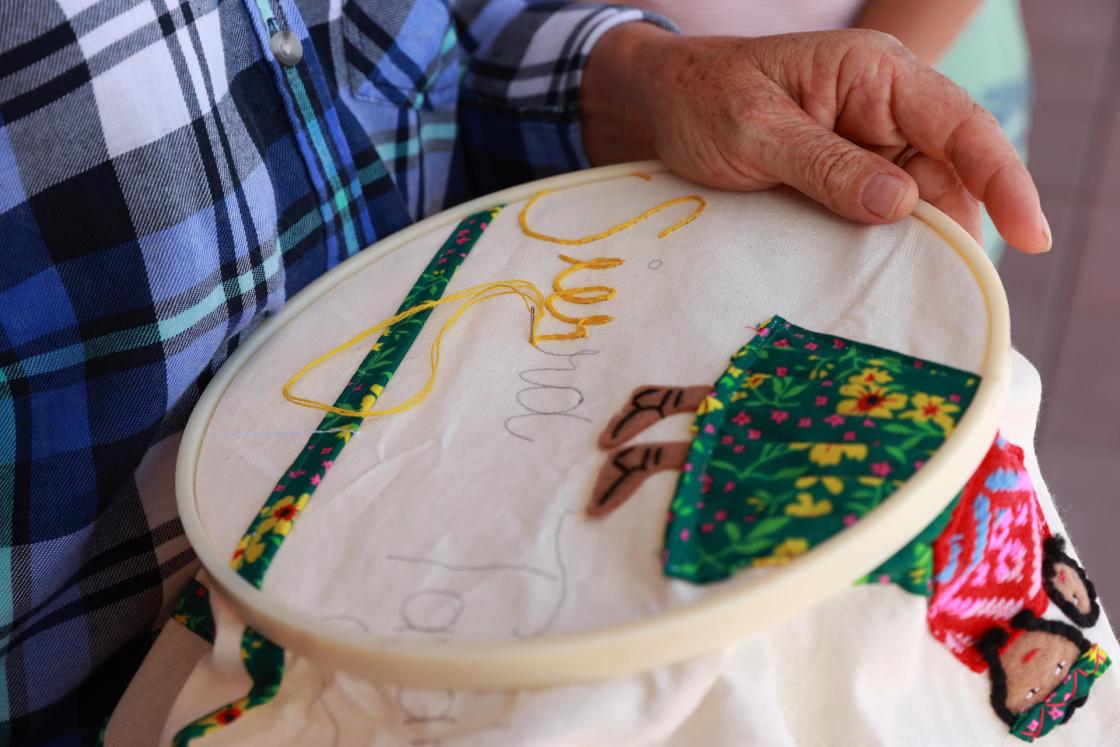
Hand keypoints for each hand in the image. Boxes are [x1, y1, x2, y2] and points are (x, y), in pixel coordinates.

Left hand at [582, 26, 1048, 252]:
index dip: (1003, 179)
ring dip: (919, 248)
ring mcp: (865, 146)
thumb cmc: (703, 99)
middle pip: (950, 174)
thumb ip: (825, 166)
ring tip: (914, 300)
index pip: (960, 125)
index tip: (1030, 235)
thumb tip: (902, 207)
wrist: (657, 105)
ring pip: (920, 203)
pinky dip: (886, 249)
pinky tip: (880, 285)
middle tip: (953, 296)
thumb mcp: (755, 131)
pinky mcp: (844, 178)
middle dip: (958, 231)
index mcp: (874, 75)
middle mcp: (883, 109)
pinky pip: (882, 216)